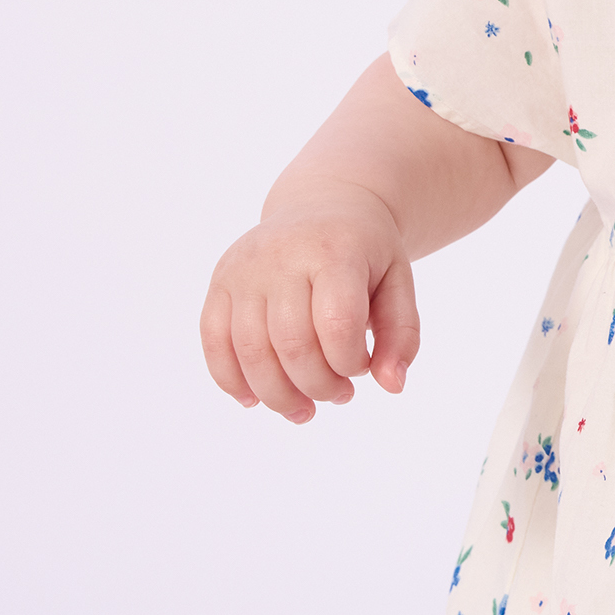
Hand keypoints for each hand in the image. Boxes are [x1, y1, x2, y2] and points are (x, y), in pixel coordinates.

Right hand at [200, 179, 419, 421]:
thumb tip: (392, 386)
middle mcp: (281, 255)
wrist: (325, 205)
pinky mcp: (220, 281)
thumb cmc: (366, 253)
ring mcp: (244, 268)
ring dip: (276, 395)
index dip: (350, 363)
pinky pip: (213, 339)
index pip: (336, 325)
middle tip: (339, 395)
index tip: (362, 366)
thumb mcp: (398, 284)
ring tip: (302, 409)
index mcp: (334, 251)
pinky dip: (230, 379)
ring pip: (249, 350)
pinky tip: (253, 400)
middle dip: (318, 386)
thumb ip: (402, 335)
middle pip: (292, 344)